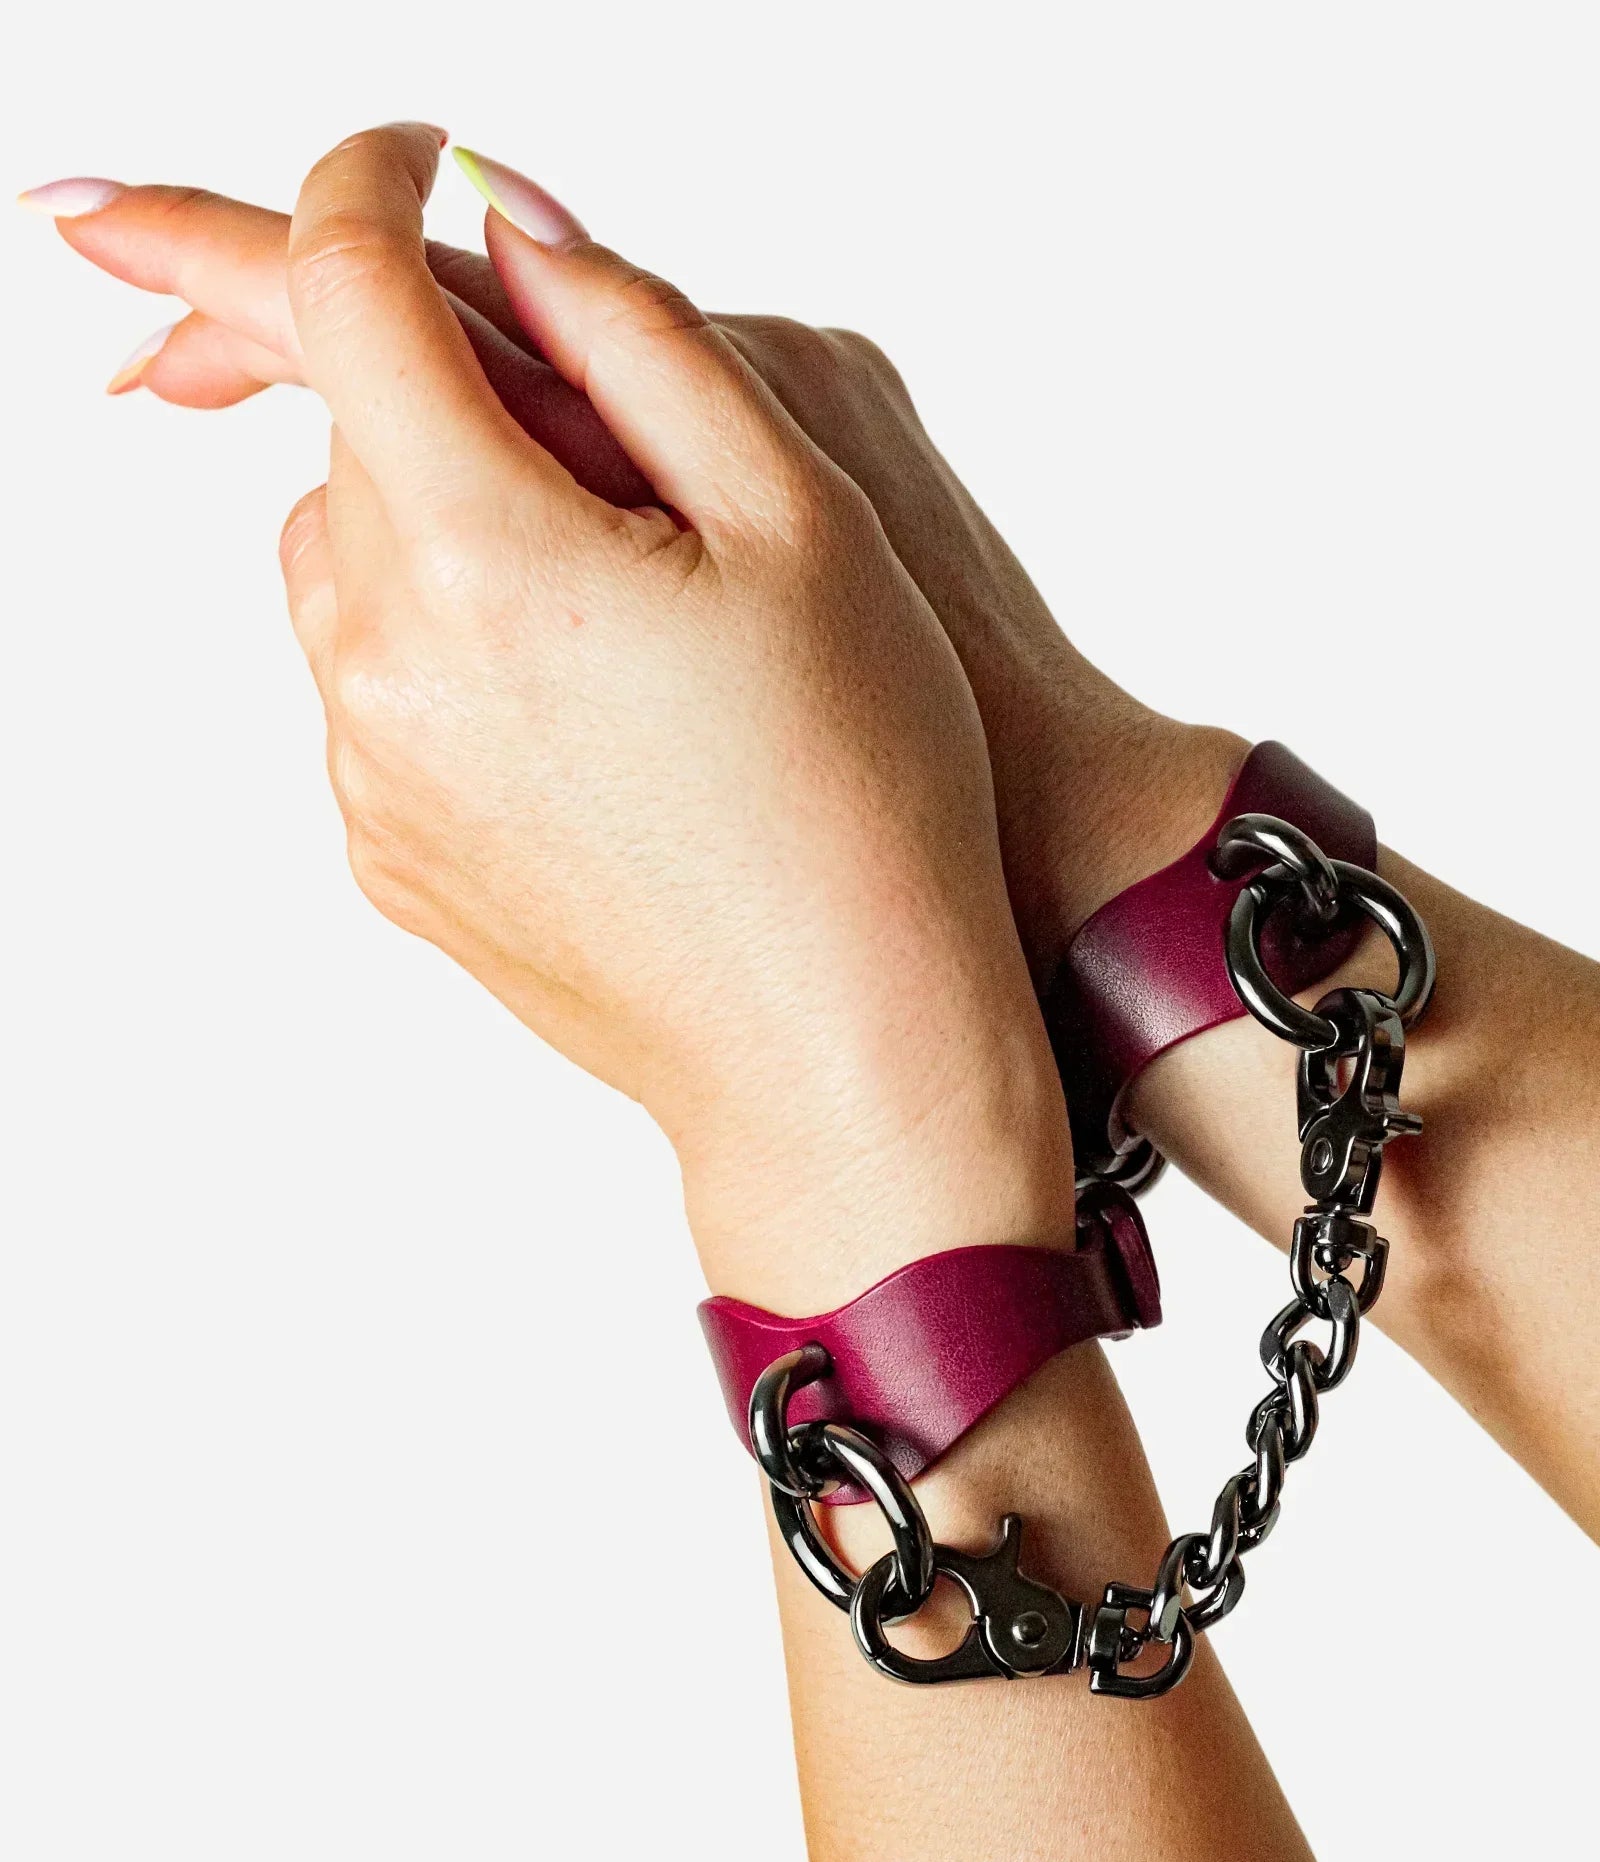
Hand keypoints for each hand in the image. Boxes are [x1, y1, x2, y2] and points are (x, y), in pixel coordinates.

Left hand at [126, 124, 1075, 1308]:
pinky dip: (444, 639)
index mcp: (480, 553)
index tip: (418, 158)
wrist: (837, 1051)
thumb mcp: (803, 517)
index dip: (368, 177)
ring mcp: (370, 774)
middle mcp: (381, 666)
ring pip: (347, 560)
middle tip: (570, 404)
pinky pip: (373, 687)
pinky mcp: (389, 854)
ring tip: (603, 577)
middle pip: (341, 430)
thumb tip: (517, 230)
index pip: (339, 285)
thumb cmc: (861, 798)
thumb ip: (638, 337)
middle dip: (432, 373)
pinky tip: (587, 700)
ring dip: (437, 511)